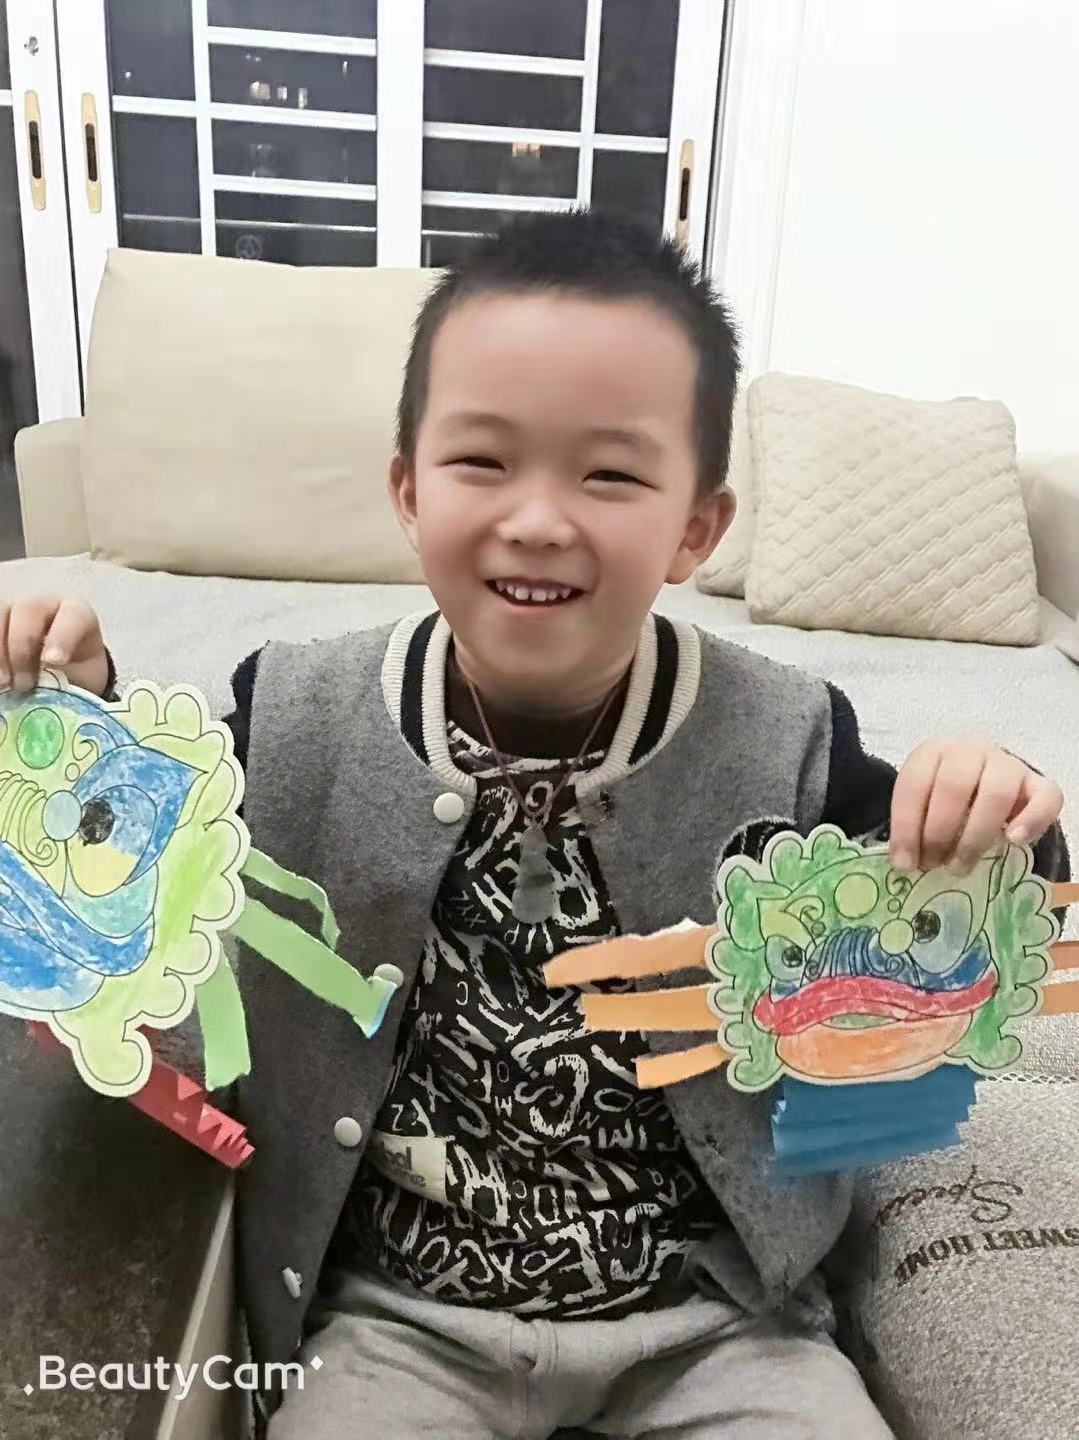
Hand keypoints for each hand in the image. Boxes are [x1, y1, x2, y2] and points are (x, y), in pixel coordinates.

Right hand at [0, 596, 109, 696]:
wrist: (63, 671)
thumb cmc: (76, 671)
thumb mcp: (85, 675)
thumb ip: (74, 677)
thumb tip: (50, 696)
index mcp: (76, 613)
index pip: (72, 616)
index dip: (62, 637)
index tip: (54, 662)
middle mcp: (45, 605)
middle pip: (28, 611)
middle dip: (23, 650)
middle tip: (24, 685)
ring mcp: (15, 610)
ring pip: (1, 617)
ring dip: (0, 653)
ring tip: (3, 684)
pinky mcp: (0, 625)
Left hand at [889, 736, 1063, 875]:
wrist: (982, 783)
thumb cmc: (943, 799)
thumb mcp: (921, 805)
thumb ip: (913, 827)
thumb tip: (904, 863)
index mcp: (932, 752)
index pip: (913, 785)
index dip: (906, 828)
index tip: (904, 863)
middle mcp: (970, 751)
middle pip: (954, 787)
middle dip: (939, 833)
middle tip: (934, 864)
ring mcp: (1008, 764)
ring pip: (997, 794)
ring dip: (975, 837)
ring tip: (961, 866)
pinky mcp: (1039, 783)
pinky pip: (1046, 798)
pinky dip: (1031, 821)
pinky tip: (1013, 841)